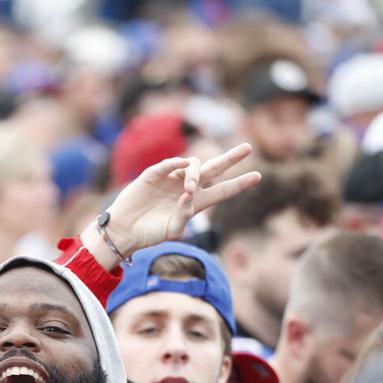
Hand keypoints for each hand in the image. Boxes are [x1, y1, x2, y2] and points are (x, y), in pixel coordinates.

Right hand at [98, 144, 261, 255]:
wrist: (125, 231)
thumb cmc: (149, 234)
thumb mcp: (173, 230)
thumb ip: (186, 214)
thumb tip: (190, 193)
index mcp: (195, 203)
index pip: (222, 191)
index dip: (239, 183)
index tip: (257, 176)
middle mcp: (186, 188)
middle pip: (213, 169)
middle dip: (231, 159)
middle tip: (248, 148)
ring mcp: (170, 179)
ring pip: (193, 166)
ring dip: (196, 174)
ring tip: (189, 188)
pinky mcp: (154, 175)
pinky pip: (168, 164)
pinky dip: (177, 162)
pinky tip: (183, 165)